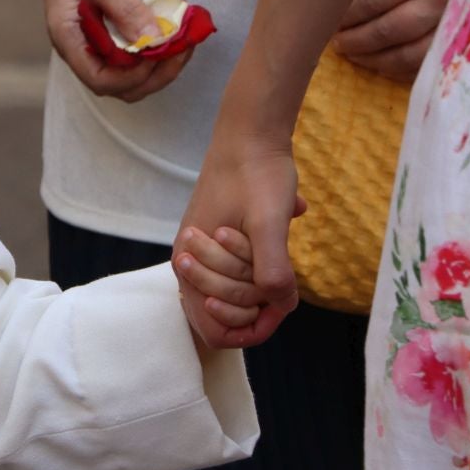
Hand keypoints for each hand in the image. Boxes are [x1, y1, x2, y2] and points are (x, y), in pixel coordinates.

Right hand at [37, 0, 195, 102]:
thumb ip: (126, 8)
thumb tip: (153, 39)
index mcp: (68, 40)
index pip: (99, 79)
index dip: (132, 75)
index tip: (158, 51)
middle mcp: (80, 53)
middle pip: (118, 88)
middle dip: (153, 76)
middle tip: (182, 50)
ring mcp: (95, 51)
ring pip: (129, 81)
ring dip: (159, 70)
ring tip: (184, 45)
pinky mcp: (110, 44)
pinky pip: (134, 64)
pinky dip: (157, 58)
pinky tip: (174, 40)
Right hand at [175, 122, 304, 347]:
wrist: (248, 137)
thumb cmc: (256, 176)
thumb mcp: (269, 223)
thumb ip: (272, 270)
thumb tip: (281, 306)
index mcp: (189, 267)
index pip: (215, 332)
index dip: (250, 328)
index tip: (277, 302)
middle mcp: (190, 267)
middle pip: (228, 314)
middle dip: (257, 296)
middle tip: (269, 255)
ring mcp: (202, 256)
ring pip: (237, 293)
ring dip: (260, 277)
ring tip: (267, 237)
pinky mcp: (217, 245)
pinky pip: (243, 272)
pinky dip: (263, 262)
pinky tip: (272, 231)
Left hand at [335, 0, 469, 79]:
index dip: (344, 14)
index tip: (326, 19)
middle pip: (386, 30)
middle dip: (354, 40)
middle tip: (334, 42)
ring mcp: (462, 23)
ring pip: (408, 55)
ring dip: (374, 60)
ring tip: (355, 56)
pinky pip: (433, 64)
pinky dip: (404, 70)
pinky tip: (387, 65)